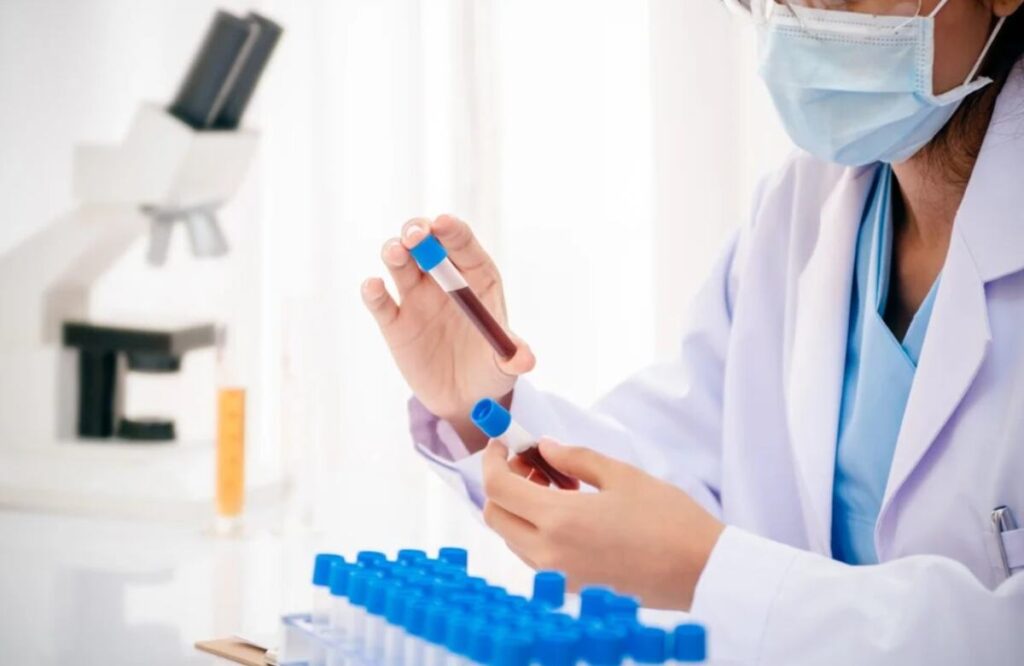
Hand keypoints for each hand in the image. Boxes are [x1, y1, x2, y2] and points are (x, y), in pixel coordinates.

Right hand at [361, 215, 534, 448]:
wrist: (464, 398)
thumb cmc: (490, 369)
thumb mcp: (505, 366)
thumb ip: (513, 358)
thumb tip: (525, 360)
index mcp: (475, 278)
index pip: (463, 244)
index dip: (452, 231)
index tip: (443, 223)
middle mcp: (443, 281)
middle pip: (427, 244)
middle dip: (419, 232)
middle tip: (416, 235)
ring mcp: (416, 298)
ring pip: (399, 263)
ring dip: (395, 251)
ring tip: (397, 253)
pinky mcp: (394, 323)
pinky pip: (380, 302)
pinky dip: (373, 292)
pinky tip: (374, 287)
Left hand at [482, 438, 724, 609]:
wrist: (700, 570)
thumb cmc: (667, 519)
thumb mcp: (620, 475)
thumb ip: (574, 458)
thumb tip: (543, 446)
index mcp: (559, 520)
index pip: (497, 488)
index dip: (492, 459)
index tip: (504, 443)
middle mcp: (548, 553)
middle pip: (495, 515)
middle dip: (503, 483)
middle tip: (532, 463)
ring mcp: (558, 575)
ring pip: (512, 536)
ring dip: (520, 507)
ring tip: (560, 485)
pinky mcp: (571, 587)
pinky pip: (533, 554)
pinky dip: (536, 529)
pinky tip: (570, 512)